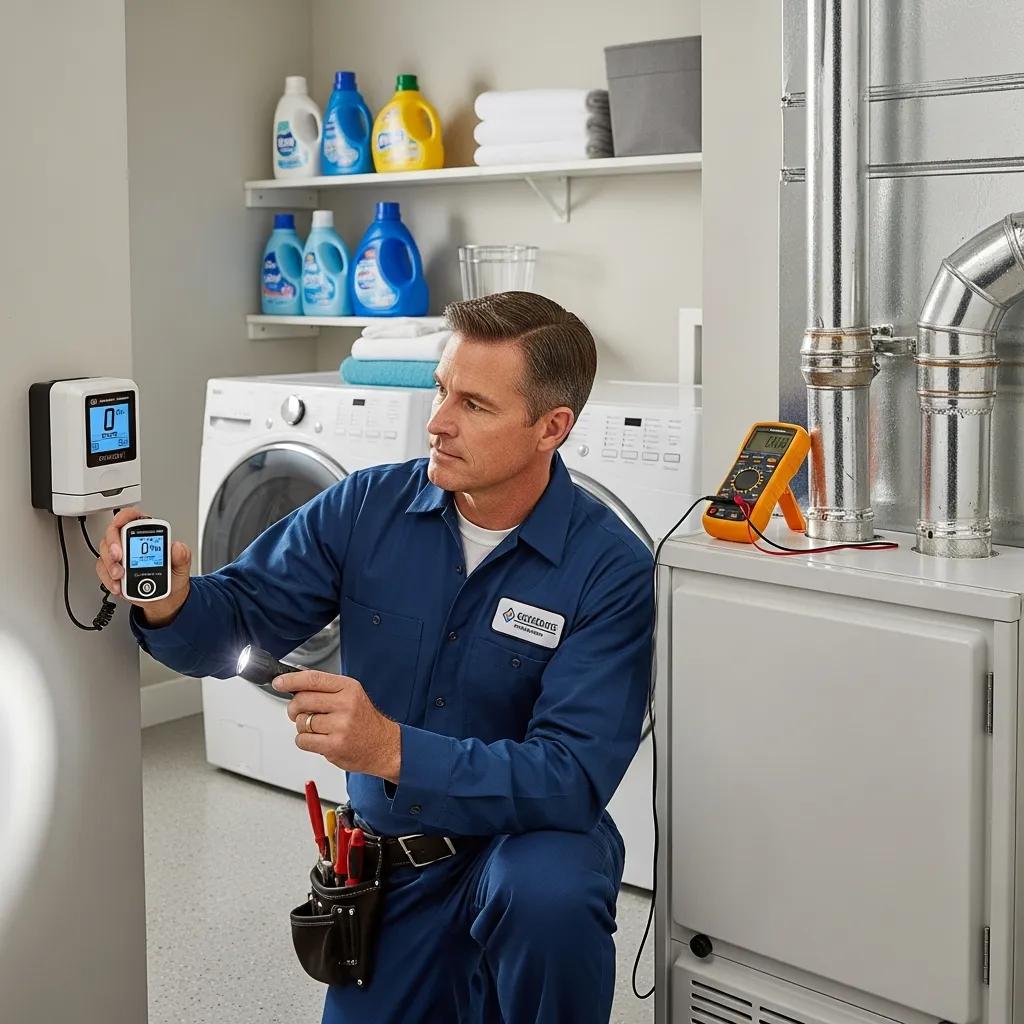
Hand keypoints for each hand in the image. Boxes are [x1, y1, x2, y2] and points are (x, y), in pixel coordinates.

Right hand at [96, 507, 191, 626]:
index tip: (119, 524)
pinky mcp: (112, 570)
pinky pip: (102, 569)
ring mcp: (120, 556)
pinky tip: (117, 585)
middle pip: (113, 533)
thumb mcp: (182, 566)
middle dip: (113, 544)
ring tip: (120, 575)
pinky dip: (108, 578)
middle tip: (119, 557)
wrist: (165, 598)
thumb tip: (177, 546)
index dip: (124, 516)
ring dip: (110, 564)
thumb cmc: (173, 577)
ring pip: (105, 551)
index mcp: (149, 534)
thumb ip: (182, 556)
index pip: (133, 517)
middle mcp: (131, 542)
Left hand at [279, 670, 401, 782]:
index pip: (313, 679)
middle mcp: (346, 705)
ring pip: (300, 722)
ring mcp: (340, 726)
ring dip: (302, 726)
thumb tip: (294, 685)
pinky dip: (304, 740)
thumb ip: (326, 689)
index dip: (291, 680)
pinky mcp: (334, 746)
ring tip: (318, 728)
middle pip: (302, 700)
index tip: (279, 683)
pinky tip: (318, 739)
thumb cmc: (364, 721)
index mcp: (349, 688)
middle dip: (294, 708)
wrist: (383, 746)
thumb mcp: (352, 696)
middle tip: (298, 712)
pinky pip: (303, 740)